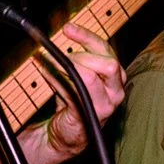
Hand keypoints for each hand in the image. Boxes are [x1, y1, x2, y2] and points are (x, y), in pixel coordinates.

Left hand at [43, 24, 125, 155]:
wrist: (67, 133)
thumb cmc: (74, 101)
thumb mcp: (81, 74)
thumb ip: (79, 56)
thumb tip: (66, 32)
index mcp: (116, 77)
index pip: (106, 50)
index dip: (86, 37)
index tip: (68, 29)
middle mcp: (116, 91)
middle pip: (107, 64)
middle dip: (81, 56)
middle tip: (62, 58)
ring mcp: (105, 106)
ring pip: (88, 77)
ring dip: (65, 68)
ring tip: (50, 65)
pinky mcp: (88, 115)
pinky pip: (71, 92)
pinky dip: (55, 80)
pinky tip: (46, 73)